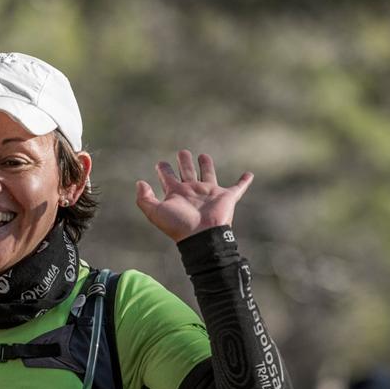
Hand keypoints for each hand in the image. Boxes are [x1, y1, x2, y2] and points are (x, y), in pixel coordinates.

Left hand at [135, 149, 253, 241]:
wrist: (201, 236)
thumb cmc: (179, 225)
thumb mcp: (155, 212)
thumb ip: (144, 198)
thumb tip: (140, 183)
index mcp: (176, 193)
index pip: (168, 178)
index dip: (163, 170)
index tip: (160, 163)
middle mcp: (192, 191)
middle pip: (187, 172)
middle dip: (184, 162)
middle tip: (182, 153)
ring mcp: (209, 193)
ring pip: (208, 175)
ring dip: (206, 165)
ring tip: (203, 156)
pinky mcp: (226, 197)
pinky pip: (238, 188)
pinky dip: (244, 182)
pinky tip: (249, 174)